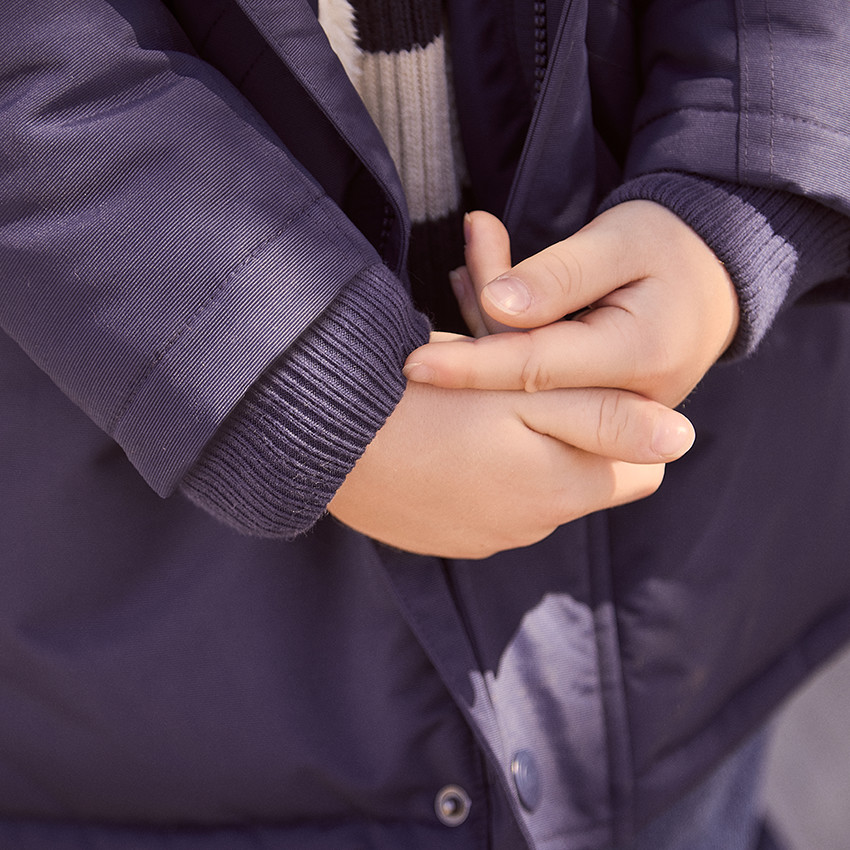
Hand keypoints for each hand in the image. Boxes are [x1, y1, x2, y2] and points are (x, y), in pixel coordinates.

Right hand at [328, 378, 693, 558]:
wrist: (321, 441)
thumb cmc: (427, 405)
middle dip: (565, 431)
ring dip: (517, 449)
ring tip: (472, 404)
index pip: (639, 472)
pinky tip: (442, 440)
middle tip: (519, 382)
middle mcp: (529, 527)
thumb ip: (605, 417)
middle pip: (580, 478)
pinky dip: (477, 473)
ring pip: (531, 489)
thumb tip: (682, 438)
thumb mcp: (525, 396)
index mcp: (559, 489)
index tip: (582, 389)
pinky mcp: (441, 536)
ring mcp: (481, 537)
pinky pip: (484, 505)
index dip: (621, 426)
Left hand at [405, 202, 739, 406]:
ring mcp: (613, 408)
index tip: (412, 365)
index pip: (535, 369)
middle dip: (473, 337)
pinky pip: (540, 378)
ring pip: (527, 380)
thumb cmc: (670, 245)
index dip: (470, 366)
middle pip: (524, 378)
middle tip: (447, 282)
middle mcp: (627, 399)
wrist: (715, 273)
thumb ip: (560, 276)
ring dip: (487, 327)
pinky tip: (481, 291)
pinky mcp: (598, 405)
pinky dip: (508, 337)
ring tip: (468, 264)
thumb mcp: (622, 240)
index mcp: (639, 356)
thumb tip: (495, 304)